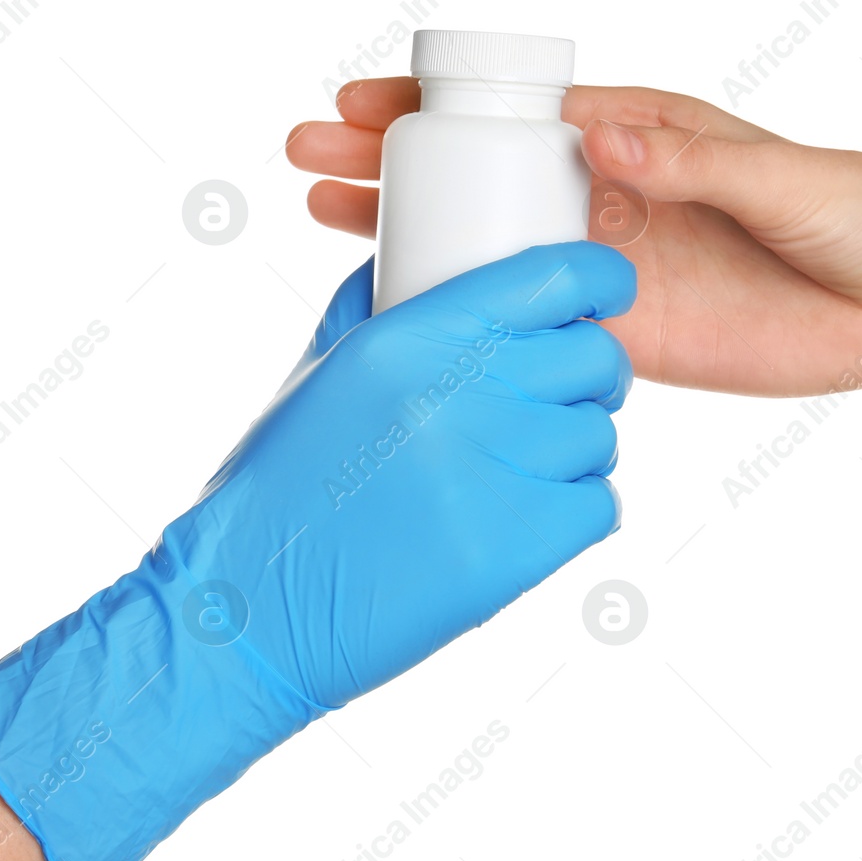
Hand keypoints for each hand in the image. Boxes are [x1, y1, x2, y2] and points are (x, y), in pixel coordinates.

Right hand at [0, 241, 635, 860]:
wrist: (252, 602)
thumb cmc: (280, 485)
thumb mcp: (320, 370)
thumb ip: (376, 306)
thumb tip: (415, 258)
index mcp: (413, 337)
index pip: (554, 277)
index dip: (601, 280)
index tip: (609, 292)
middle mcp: (462, 393)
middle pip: (594, 357)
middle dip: (589, 373)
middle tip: (560, 395)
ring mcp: (495, 473)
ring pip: (599, 436)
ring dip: (574, 449)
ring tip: (524, 468)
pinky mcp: (516, 551)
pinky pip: (598, 508)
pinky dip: (574, 512)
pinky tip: (524, 517)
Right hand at [287, 78, 861, 396]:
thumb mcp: (786, 179)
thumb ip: (693, 161)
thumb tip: (601, 136)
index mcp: (641, 133)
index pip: (519, 111)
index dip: (437, 104)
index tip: (365, 103)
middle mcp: (608, 193)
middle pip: (479, 170)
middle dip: (391, 158)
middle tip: (307, 152)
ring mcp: (605, 264)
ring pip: (486, 242)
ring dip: (410, 229)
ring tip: (323, 215)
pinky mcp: (619, 332)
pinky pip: (525, 320)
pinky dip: (466, 312)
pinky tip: (403, 309)